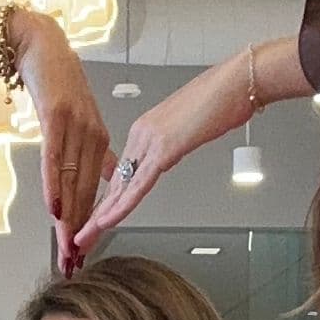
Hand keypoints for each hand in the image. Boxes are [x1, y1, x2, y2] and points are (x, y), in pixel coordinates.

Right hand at [12, 10, 114, 274]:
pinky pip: (55, 158)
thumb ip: (90, 152)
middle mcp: (92, 135)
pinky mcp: (57, 117)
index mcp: (99, 139)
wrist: (41, 45)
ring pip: (71, 180)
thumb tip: (100, 181)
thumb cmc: (57, 80)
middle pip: (85, 192)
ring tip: (64, 245)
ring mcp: (75, 127)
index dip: (88, 223)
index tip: (83, 249)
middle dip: (79, 229)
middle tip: (73, 260)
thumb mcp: (78, 118)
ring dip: (67, 217)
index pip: (94, 190)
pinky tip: (55, 208)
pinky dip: (54, 185)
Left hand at [71, 36, 309, 258]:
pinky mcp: (164, 148)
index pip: (120, 173)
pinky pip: (138, 184)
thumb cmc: (223, 100)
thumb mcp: (189, 127)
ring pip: (119, 187)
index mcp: (145, 129)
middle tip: (81, 237)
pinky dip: (122, 206)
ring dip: (100, 217)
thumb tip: (173, 151)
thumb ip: (174, 142)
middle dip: (95, 215)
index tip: (96, 220)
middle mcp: (141, 134)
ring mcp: (150, 141)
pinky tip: (108, 221)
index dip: (107, 200)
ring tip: (85, 238)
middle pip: (113, 183)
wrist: (237, 82)